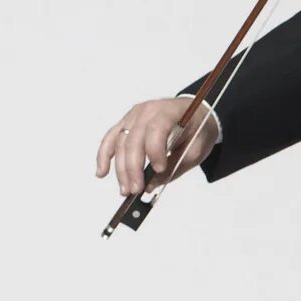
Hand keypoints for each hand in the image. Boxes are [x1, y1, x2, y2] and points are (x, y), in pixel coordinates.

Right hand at [96, 95, 219, 195]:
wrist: (197, 111)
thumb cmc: (198, 128)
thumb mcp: (197, 148)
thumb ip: (175, 167)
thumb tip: (151, 185)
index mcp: (169, 112)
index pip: (156, 130)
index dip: (155, 151)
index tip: (159, 170)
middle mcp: (147, 111)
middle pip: (133, 140)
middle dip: (132, 168)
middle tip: (135, 189)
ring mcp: (133, 116)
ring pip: (119, 143)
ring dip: (120, 168)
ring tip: (125, 189)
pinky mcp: (126, 123)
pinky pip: (111, 139)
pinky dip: (104, 156)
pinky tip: (102, 172)